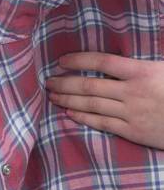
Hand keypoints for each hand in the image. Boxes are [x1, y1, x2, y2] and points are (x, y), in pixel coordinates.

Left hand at [46, 52, 163, 148]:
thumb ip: (142, 64)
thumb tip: (120, 57)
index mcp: (142, 72)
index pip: (102, 62)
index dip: (79, 60)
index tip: (62, 60)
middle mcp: (133, 92)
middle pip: (90, 86)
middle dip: (65, 83)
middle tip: (48, 81)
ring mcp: (131, 114)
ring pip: (92, 105)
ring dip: (68, 100)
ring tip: (53, 95)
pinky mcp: (133, 132)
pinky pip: (102, 124)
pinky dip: (83, 117)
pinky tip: (69, 113)